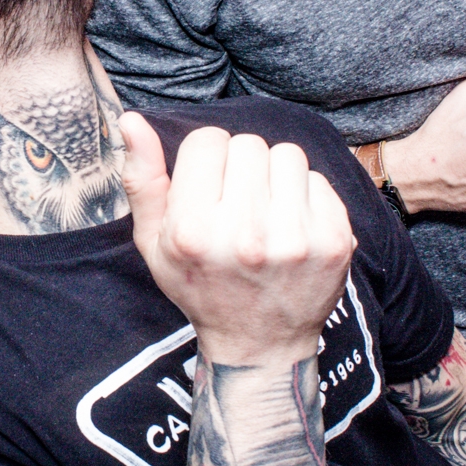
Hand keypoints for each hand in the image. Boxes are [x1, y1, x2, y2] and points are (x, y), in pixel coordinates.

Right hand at [119, 112, 355, 365]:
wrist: (259, 345)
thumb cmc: (201, 286)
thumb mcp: (154, 242)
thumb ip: (142, 179)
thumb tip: (132, 120)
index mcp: (193, 231)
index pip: (208, 141)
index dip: (206, 161)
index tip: (208, 189)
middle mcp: (245, 235)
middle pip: (249, 144)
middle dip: (241, 167)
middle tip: (238, 204)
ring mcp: (295, 239)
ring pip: (287, 154)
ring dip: (275, 176)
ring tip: (266, 211)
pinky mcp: (333, 241)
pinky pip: (318, 180)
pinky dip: (304, 196)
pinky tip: (291, 226)